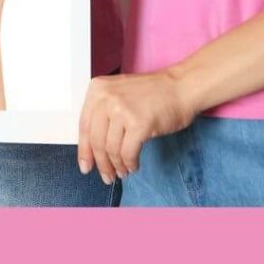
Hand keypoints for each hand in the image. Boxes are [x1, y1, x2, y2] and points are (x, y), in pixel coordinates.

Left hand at [77, 70, 197, 183]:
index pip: (84, 125)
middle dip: (101, 163)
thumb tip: (92, 148)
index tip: (85, 166)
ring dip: (117, 166)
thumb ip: (103, 113)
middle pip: (96, 140)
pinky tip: (133, 166)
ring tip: (123, 172)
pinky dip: (130, 164)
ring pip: (111, 149)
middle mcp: (106, 97)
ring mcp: (122, 110)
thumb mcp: (118, 94)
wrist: (180, 87)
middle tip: (107, 176)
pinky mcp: (139, 124)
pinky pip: (128, 153)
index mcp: (97, 89)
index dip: (84, 150)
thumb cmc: (151, 94)